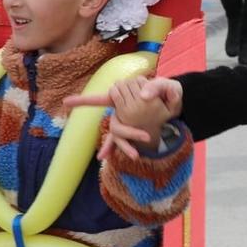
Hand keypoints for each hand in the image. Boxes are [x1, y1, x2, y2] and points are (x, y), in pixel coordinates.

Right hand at [66, 76, 183, 159]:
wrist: (179, 105)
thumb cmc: (170, 92)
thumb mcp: (169, 87)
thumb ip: (157, 87)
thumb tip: (143, 96)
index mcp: (126, 97)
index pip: (102, 98)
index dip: (83, 101)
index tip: (66, 103)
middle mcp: (123, 110)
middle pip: (114, 122)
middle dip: (126, 132)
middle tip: (146, 138)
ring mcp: (128, 122)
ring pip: (117, 135)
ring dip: (118, 146)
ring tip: (113, 157)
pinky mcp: (137, 132)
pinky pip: (124, 143)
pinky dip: (120, 151)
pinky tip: (108, 159)